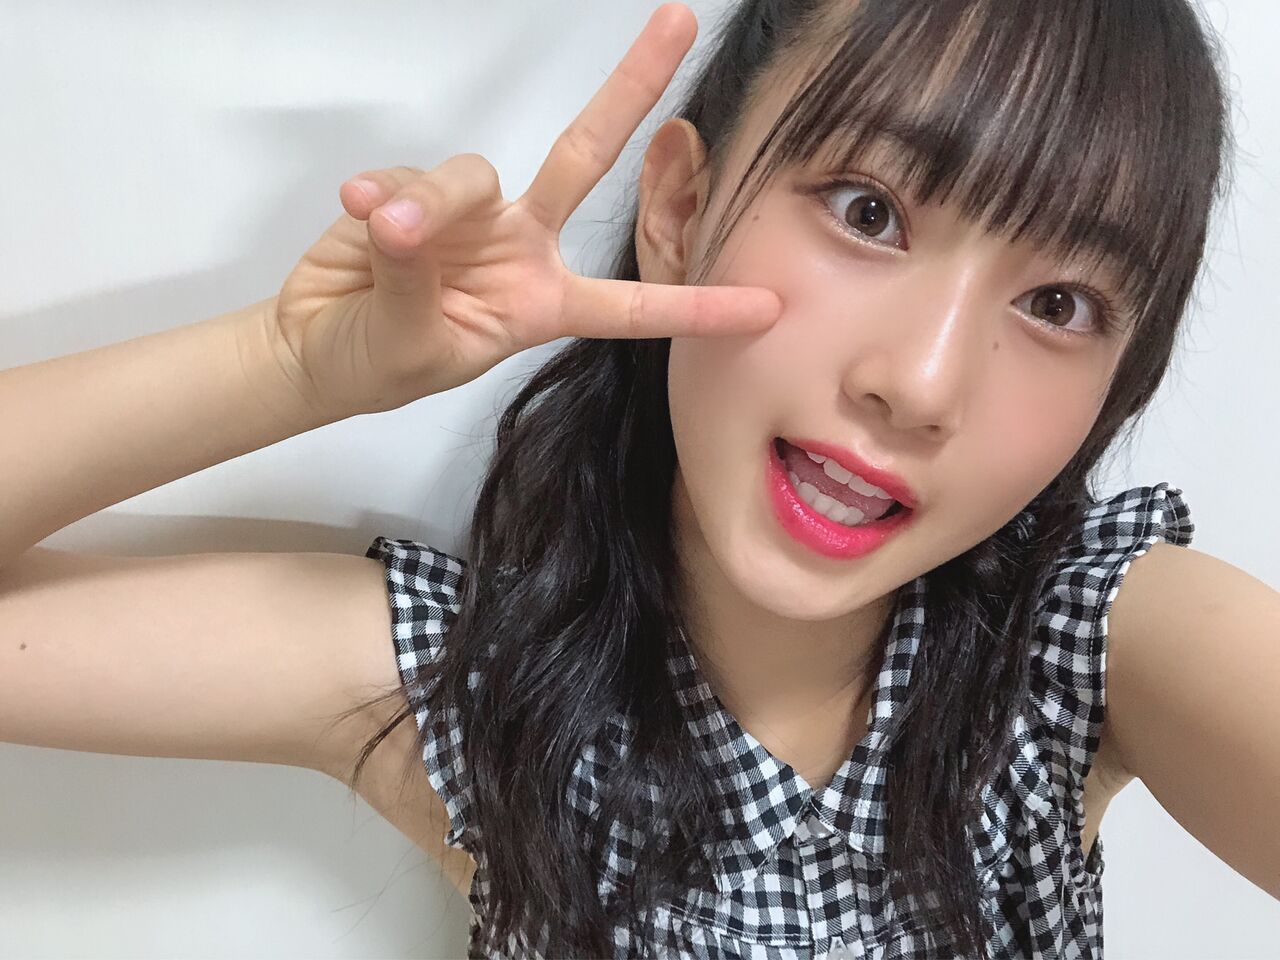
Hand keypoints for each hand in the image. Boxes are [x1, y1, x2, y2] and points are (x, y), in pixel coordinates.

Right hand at [270, 2, 781, 416]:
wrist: (317, 347)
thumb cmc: (380, 366)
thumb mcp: (415, 346)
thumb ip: (418, 278)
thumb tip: (407, 214)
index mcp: (545, 304)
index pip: (632, 307)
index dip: (696, 308)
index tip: (766, 309)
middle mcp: (522, 246)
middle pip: (586, 158)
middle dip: (631, 90)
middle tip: (680, 20)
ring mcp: (473, 214)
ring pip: (474, 174)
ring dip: (432, 201)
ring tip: (386, 234)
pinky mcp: (418, 190)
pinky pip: (413, 177)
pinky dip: (385, 195)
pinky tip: (359, 217)